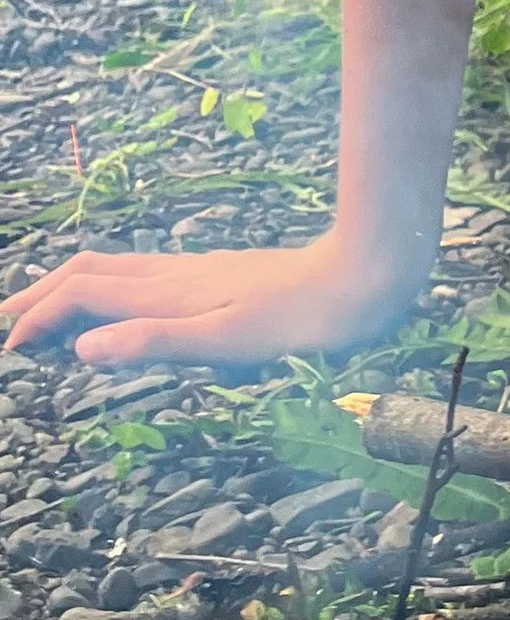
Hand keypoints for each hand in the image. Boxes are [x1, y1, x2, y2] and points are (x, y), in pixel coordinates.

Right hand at [2, 235, 421, 371]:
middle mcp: (175, 276)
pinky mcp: (220, 275)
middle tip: (4, 322)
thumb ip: (155, 341)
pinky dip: (108, 286)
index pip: (82, 295)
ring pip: (114, 268)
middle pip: (87, 272)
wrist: (365, 276)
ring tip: (44, 309)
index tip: (11, 351)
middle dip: (39, 294)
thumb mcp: (229, 341)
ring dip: (70, 287)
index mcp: (168, 293)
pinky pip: (143, 274)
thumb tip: (82, 348)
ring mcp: (197, 272)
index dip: (39, 318)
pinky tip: (122, 302)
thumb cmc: (305, 318)